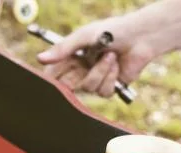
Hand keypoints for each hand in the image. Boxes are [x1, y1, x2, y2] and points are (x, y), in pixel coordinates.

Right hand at [36, 15, 155, 96]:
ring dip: (100, 72)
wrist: (140, 38)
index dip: (50, 78)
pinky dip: (111, 77)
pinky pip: (104, 91)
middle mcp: (82, 68)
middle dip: (74, 80)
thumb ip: (64, 49)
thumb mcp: (84, 36)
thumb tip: (40, 59)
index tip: (50, 79)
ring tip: (111, 56)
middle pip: (67, 86)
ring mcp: (96, 78)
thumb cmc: (112, 32)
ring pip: (89, 88)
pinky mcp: (110, 86)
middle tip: (82, 68)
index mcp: (72, 55)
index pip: (54, 72)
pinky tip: (117, 65)